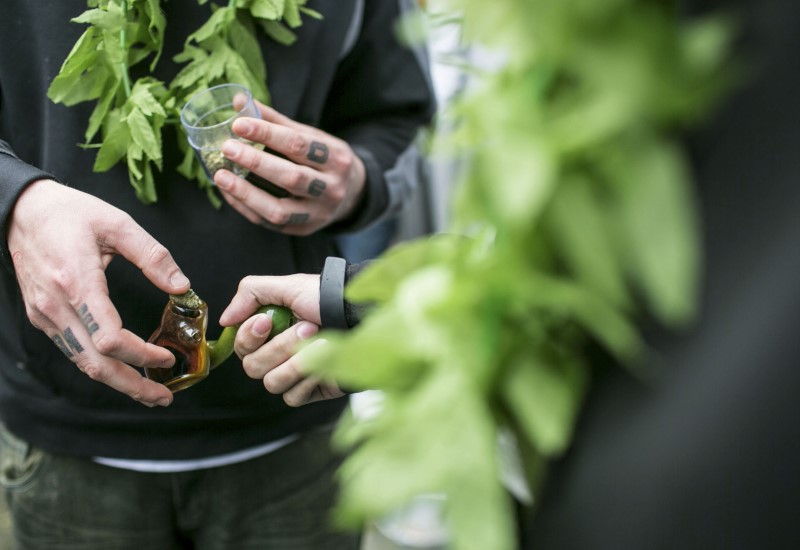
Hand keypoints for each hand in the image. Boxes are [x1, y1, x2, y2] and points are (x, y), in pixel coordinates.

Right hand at [7, 180, 190, 406]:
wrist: (21, 211)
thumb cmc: (70, 213)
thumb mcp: (117, 223)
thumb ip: (153, 255)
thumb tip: (182, 287)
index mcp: (77, 282)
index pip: (109, 338)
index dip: (141, 354)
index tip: (168, 357)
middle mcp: (57, 306)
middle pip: (95, 363)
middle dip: (132, 385)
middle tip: (164, 398)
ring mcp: (46, 315)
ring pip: (82, 362)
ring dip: (117, 381)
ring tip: (150, 391)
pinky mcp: (43, 317)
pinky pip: (73, 351)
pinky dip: (100, 365)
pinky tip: (123, 368)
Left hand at [212, 101, 366, 234]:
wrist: (353, 194)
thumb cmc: (325, 160)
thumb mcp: (312, 137)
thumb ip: (276, 122)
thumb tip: (239, 102)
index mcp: (336, 158)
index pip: (299, 144)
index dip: (267, 134)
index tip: (238, 124)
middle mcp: (331, 189)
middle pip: (291, 178)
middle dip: (256, 163)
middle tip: (228, 148)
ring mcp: (318, 214)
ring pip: (279, 210)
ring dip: (246, 194)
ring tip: (221, 176)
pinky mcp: (304, 229)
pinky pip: (269, 223)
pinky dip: (246, 207)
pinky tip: (229, 192)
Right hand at [219, 274, 345, 406]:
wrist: (360, 314)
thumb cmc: (326, 297)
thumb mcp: (288, 285)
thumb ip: (250, 293)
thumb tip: (225, 319)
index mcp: (267, 332)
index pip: (240, 346)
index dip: (249, 336)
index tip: (267, 320)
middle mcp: (276, 354)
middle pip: (253, 367)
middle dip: (281, 346)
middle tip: (309, 326)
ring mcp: (293, 374)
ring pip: (272, 383)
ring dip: (298, 362)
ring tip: (323, 342)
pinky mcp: (310, 390)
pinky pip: (292, 397)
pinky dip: (308, 380)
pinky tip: (324, 363)